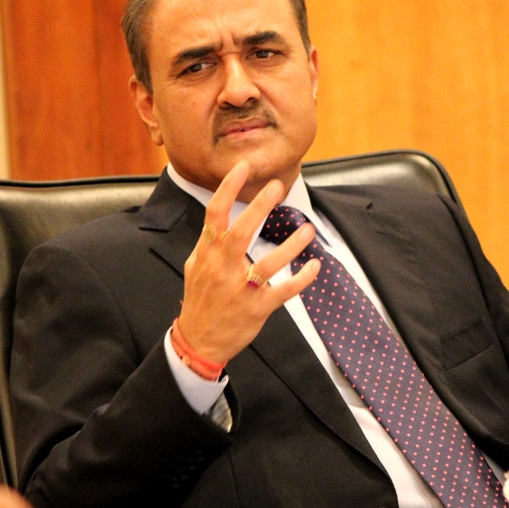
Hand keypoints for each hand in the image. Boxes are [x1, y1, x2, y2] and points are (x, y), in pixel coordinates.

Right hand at [177, 160, 320, 363]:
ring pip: (268, 263)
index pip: (215, 214)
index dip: (228, 188)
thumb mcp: (194, 267)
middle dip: (260, 207)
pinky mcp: (257, 308)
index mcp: (207, 254)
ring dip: (291, 245)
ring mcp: (240, 289)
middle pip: (241, 231)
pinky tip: (314, 265)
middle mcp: (223, 268)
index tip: (243, 167)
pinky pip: (283, 291)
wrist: (199, 340)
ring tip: (307, 229)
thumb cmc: (199, 300)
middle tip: (278, 186)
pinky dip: (301, 279)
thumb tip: (218, 220)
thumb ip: (208, 244)